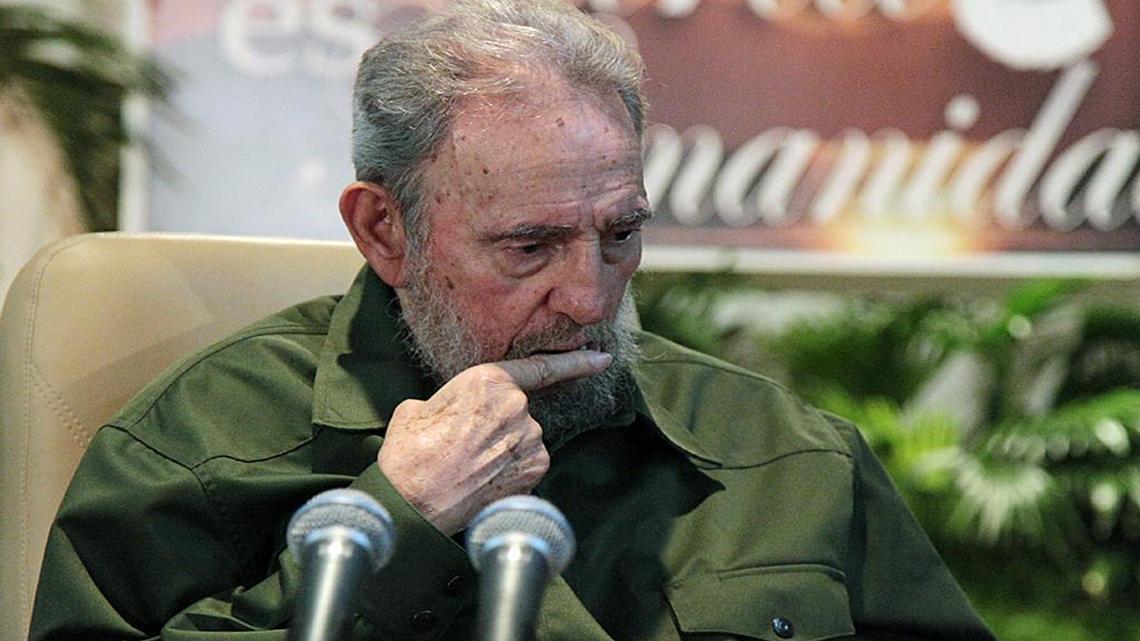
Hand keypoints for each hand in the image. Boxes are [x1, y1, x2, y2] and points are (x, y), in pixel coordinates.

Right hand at [377, 350, 612, 535]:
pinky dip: (511, 470)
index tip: (601, 359)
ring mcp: (530, 439)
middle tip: (464, 446)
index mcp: (488, 380)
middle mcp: (517, 406)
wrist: (413, 502)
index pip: (542, 368)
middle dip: (499, 426)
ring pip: (524, 438)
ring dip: (504, 450)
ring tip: (468, 466)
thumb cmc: (409, 454)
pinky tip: (484, 480)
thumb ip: (451, 400)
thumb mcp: (419, 407)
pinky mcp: (534, 469)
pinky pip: (528, 463)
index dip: (576, 362)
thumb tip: (453, 410)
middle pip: (521, 410)